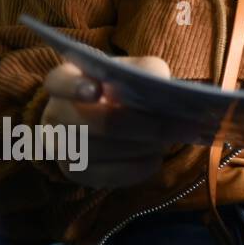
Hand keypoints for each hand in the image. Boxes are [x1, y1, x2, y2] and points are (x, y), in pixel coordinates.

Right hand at [37, 58, 175, 187]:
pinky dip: (141, 165)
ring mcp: (63, 148)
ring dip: (149, 145)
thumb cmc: (119, 88)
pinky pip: (112, 175)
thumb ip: (146, 70)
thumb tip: (160, 82)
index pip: (59, 82)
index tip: (96, 89)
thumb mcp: (131, 69)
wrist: (100, 117)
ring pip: (109, 150)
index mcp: (64, 81)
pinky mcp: (77, 174)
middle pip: (101, 123)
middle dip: (149, 124)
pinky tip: (157, 155)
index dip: (75, 87)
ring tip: (178, 137)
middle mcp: (55, 115)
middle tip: (188, 124)